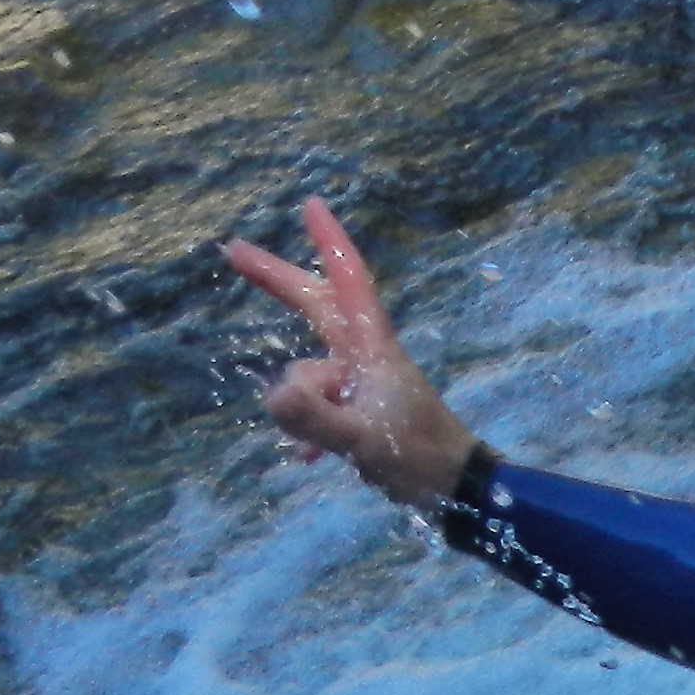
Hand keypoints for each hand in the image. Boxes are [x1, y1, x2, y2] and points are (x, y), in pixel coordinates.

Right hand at [219, 197, 476, 509]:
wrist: (461, 491)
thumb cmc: (420, 460)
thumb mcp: (363, 444)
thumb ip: (317, 421)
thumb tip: (273, 395)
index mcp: (371, 349)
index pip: (346, 283)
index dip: (329, 242)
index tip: (310, 204)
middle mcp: (367, 356)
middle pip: (317, 305)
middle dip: (278, 281)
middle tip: (233, 252)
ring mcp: (366, 382)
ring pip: (311, 372)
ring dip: (303, 402)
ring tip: (318, 446)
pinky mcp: (366, 409)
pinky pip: (321, 406)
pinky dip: (310, 428)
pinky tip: (311, 459)